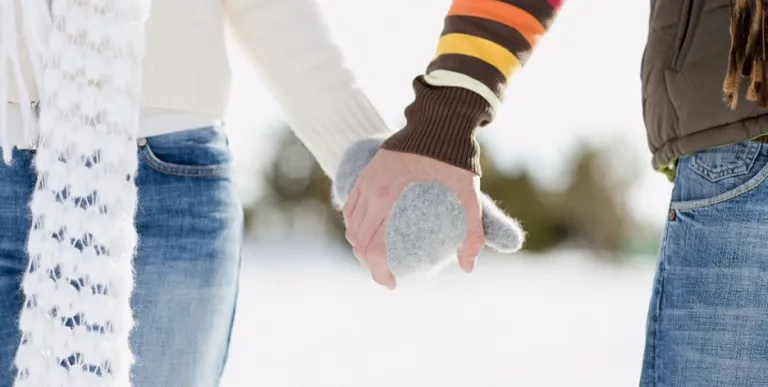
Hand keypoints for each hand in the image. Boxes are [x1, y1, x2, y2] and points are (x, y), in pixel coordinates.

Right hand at [342, 148, 484, 289]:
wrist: (441, 120)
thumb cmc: (456, 157)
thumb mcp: (470, 196)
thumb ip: (473, 232)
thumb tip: (468, 267)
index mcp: (389, 199)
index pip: (372, 248)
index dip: (378, 273)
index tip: (393, 284)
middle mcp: (371, 191)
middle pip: (357, 241)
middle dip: (368, 264)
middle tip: (388, 273)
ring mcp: (366, 180)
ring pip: (350, 224)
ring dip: (360, 246)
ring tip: (380, 256)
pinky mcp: (366, 171)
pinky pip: (352, 205)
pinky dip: (355, 225)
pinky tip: (371, 232)